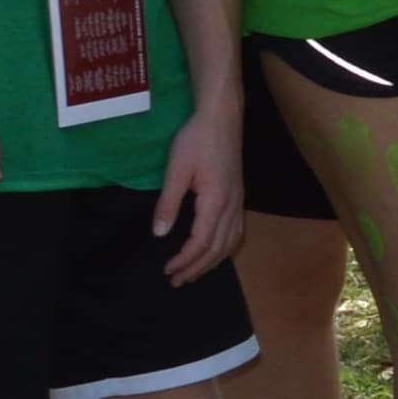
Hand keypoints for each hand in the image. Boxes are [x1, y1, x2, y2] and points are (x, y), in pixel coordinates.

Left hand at [156, 100, 243, 281]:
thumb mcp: (176, 170)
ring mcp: (238, 202)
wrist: (222, 118)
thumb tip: (159, 234)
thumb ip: (168, 203)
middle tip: (177, 280)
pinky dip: (225, 248)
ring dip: (212, 262)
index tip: (167, 270)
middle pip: (217, 249)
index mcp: (216, 202)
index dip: (185, 260)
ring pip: (230, 243)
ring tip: (194, 272)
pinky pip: (236, 232)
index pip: (201, 242)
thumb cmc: (196, 140)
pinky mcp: (238, 196)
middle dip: (197, 268)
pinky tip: (215, 251)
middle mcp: (232, 207)